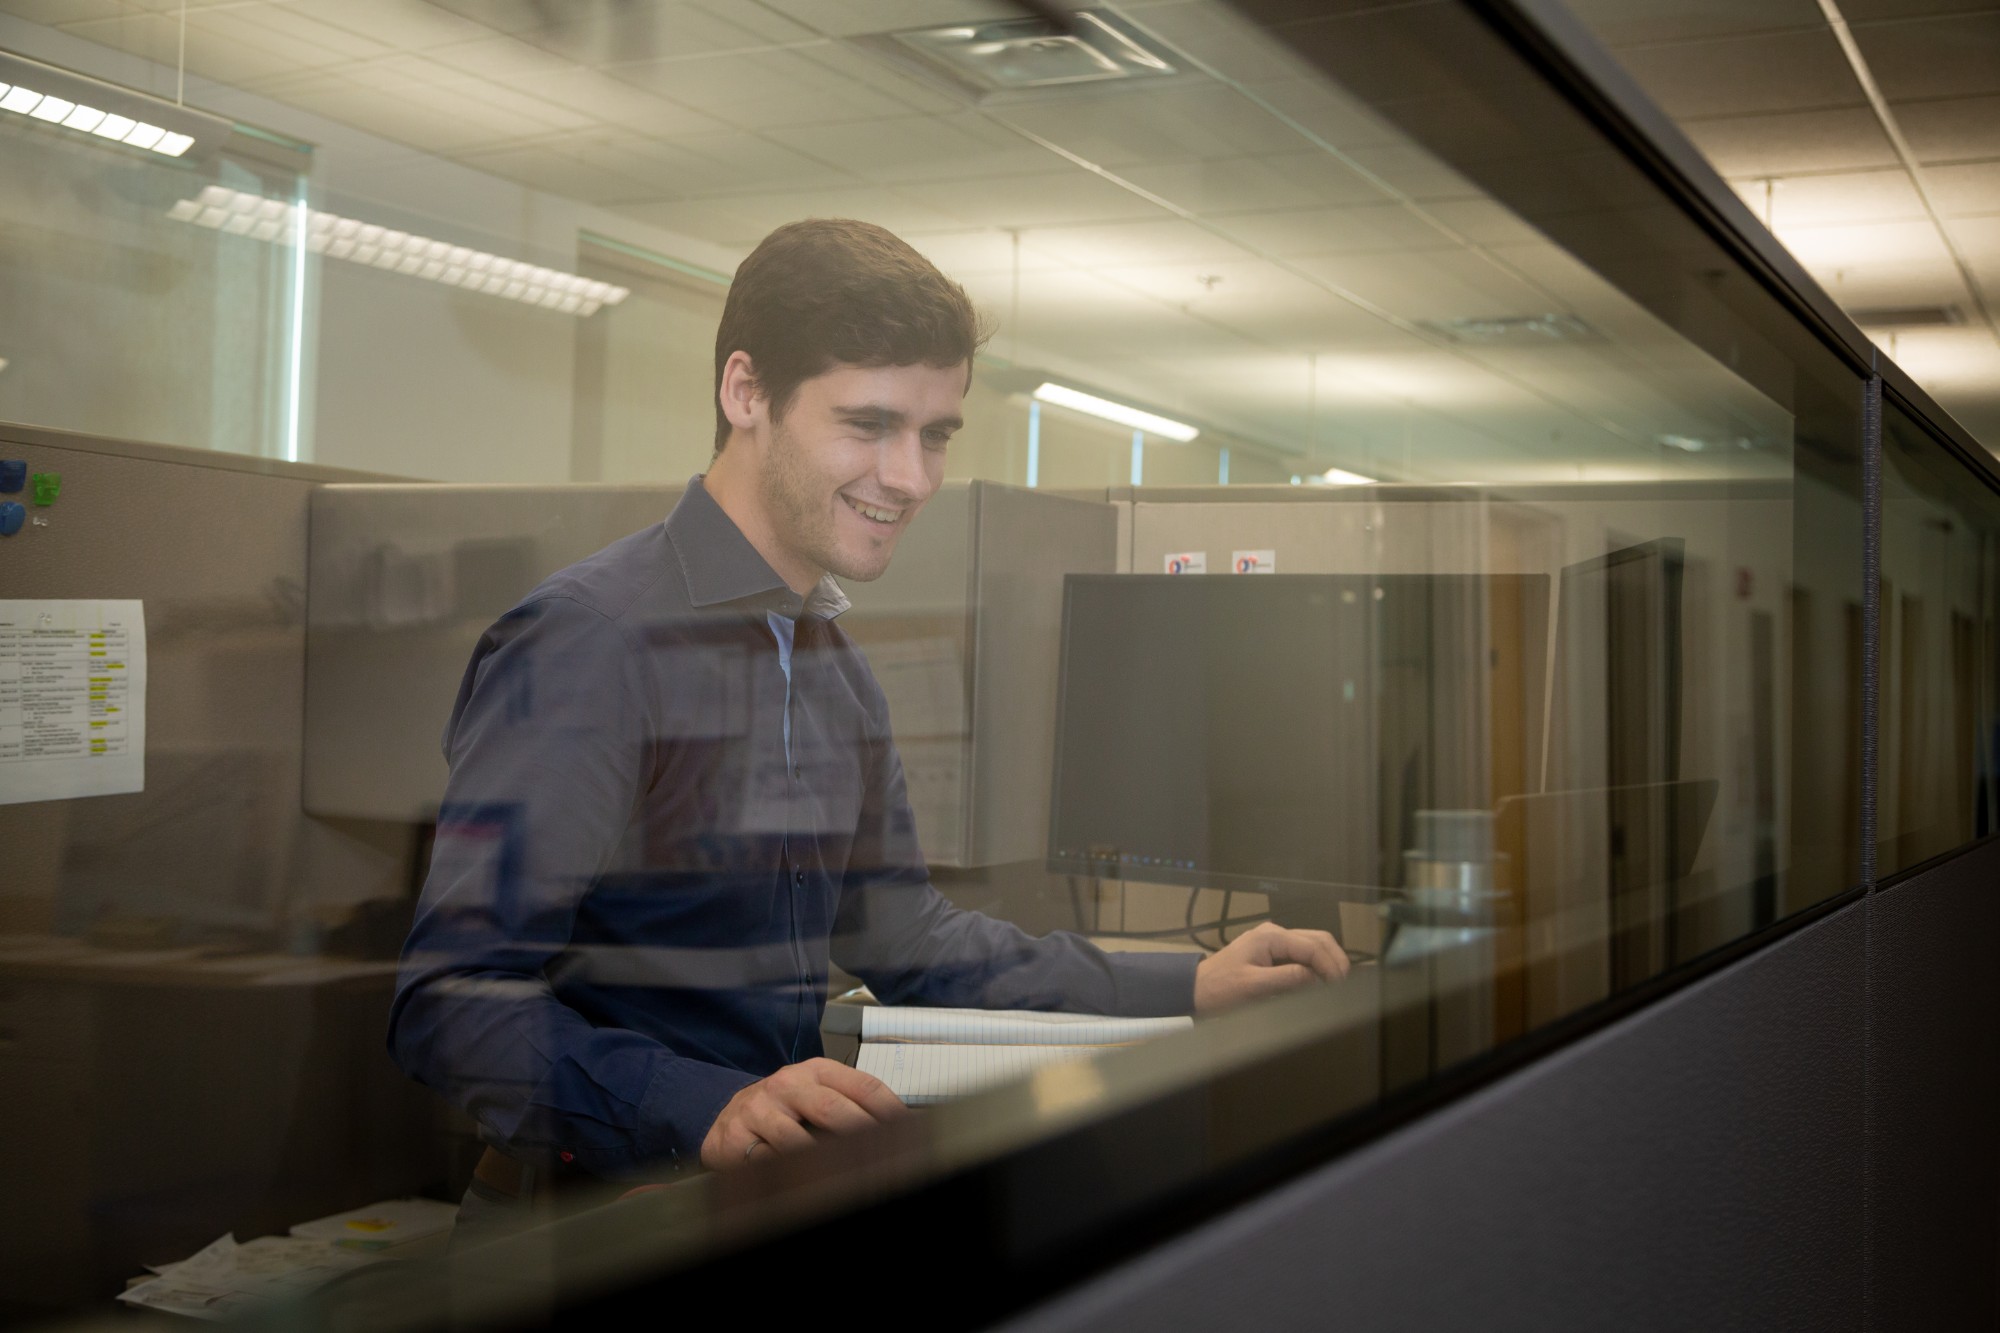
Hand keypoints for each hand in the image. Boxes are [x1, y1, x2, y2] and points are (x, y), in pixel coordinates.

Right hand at [699, 1057, 908, 1171]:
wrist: (727, 1118)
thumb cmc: (781, 1108)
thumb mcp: (814, 1095)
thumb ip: (848, 1104)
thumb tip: (895, 1127)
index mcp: (816, 1072)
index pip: (862, 1085)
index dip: (888, 1108)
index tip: (908, 1130)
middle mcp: (788, 1085)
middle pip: (833, 1109)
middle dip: (861, 1134)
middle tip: (883, 1157)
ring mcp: (760, 1109)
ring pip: (797, 1140)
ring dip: (822, 1161)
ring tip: (845, 1175)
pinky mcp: (736, 1137)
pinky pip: (767, 1161)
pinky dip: (786, 1173)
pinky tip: (802, 1182)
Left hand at [1194, 921, 1348, 1014]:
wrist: (1195, 990)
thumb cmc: (1220, 989)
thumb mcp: (1253, 986)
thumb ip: (1286, 978)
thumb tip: (1316, 977)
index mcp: (1270, 937)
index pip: (1312, 946)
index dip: (1330, 965)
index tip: (1340, 987)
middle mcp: (1275, 934)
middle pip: (1318, 939)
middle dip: (1334, 959)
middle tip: (1345, 985)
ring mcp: (1273, 943)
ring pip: (1312, 945)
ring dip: (1327, 961)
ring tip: (1336, 984)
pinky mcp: (1272, 954)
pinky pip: (1301, 955)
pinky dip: (1316, 965)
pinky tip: (1320, 982)